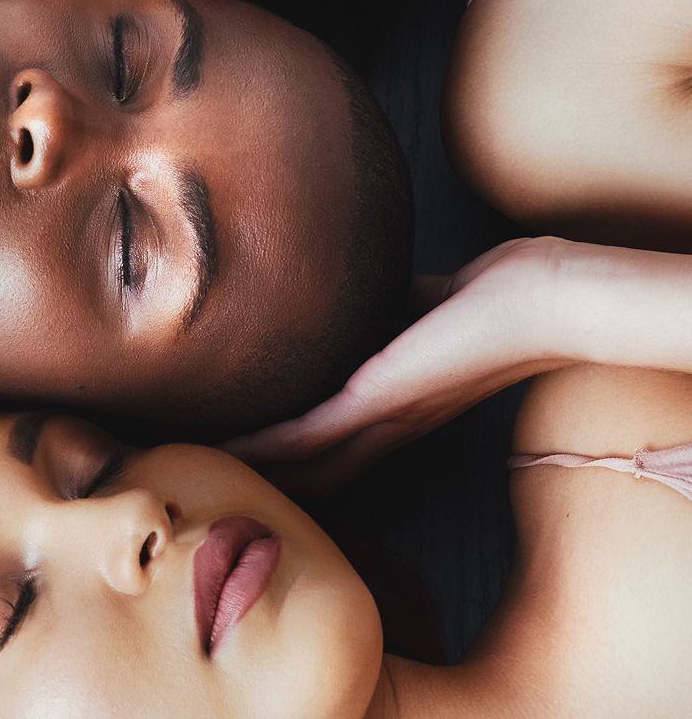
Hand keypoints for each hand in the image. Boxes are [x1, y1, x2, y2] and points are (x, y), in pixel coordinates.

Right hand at [224, 238, 573, 489]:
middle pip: (319, 466)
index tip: (250, 440)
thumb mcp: (432, 294)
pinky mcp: (375, 401)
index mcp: (405, 398)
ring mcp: (384, 416)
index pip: (341, 437)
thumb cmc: (505, 291)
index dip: (296, 445)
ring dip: (255, 466)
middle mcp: (393, 421)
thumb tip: (363, 272)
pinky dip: (266, 447)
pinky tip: (228, 450)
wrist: (543, 302)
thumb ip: (395, 297)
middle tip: (208, 468)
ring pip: (307, 461)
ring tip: (202, 466)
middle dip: (268, 471)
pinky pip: (308, 435)